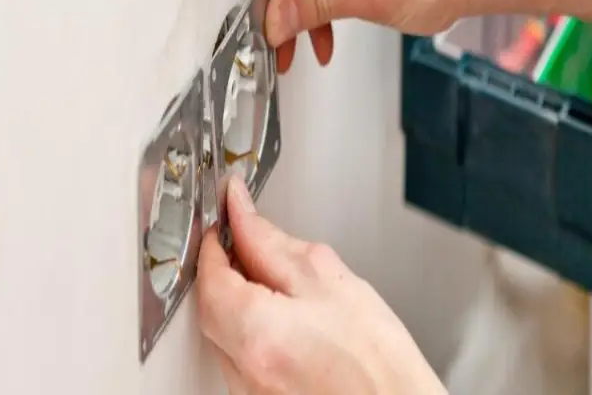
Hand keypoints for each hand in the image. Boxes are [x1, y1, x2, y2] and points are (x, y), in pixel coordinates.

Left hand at [197, 176, 445, 394]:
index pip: (212, 274)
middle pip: (211, 305)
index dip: (217, 238)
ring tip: (272, 280)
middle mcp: (244, 371)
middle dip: (224, 267)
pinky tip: (279, 316)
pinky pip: (239, 354)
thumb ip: (274, 244)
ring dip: (237, 298)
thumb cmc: (380, 361)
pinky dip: (250, 327)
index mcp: (258, 333)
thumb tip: (243, 218)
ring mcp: (249, 391)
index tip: (227, 213)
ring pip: (223, 331)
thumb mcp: (329, 280)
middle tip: (244, 240)